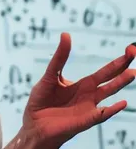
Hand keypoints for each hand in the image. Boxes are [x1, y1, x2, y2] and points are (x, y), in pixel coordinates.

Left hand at [20, 32, 135, 147]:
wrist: (34, 124)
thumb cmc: (41, 101)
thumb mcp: (49, 75)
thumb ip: (59, 58)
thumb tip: (66, 34)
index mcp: (83, 85)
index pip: (104, 73)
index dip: (117, 63)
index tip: (130, 51)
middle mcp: (90, 96)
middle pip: (109, 80)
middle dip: (122, 68)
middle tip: (134, 53)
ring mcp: (88, 108)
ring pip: (107, 94)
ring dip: (119, 84)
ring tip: (132, 73)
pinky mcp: (83, 120)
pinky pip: (100, 115)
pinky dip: (111, 110)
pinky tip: (121, 103)